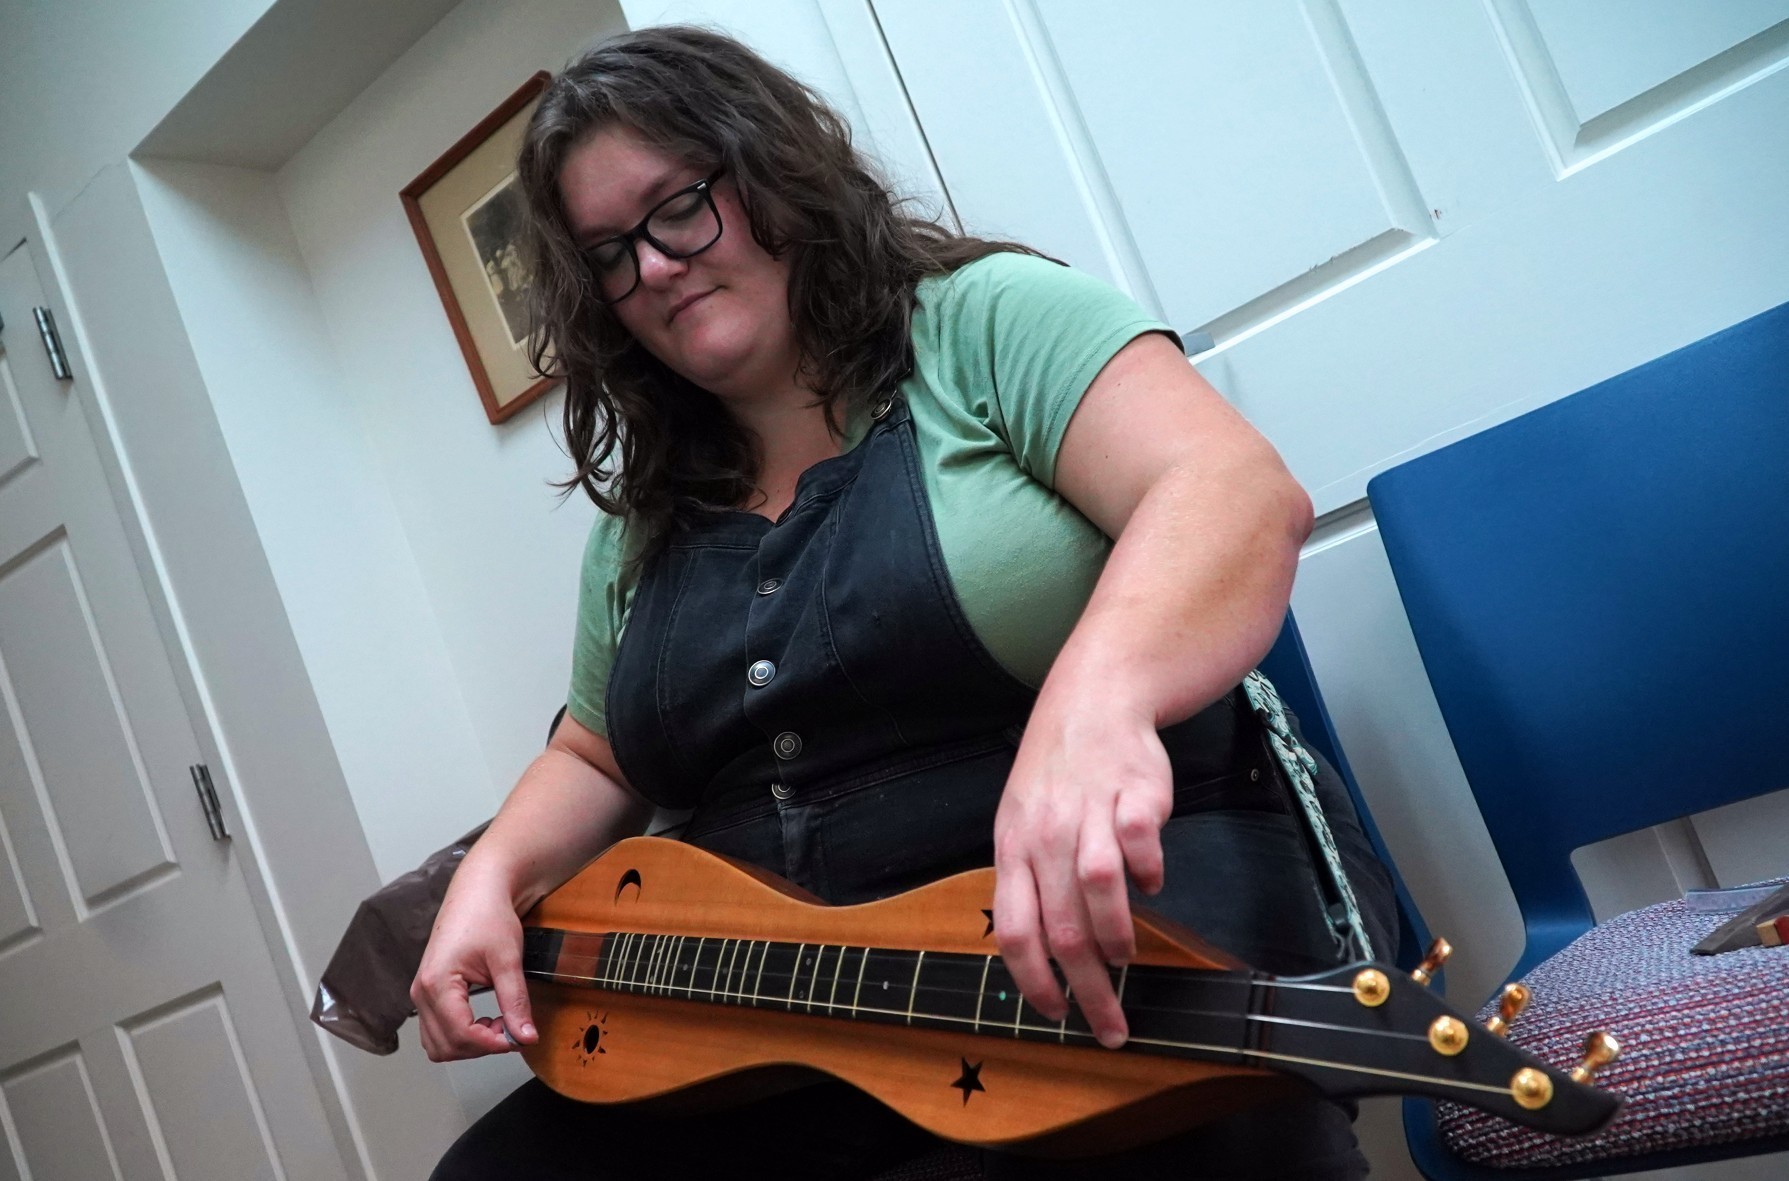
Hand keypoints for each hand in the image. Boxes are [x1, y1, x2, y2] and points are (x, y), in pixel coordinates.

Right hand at [411, 867, 539, 1060]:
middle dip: (481, 1046)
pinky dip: (459, 1036)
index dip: (493, 1044)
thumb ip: (515, 1001)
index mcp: (436, 983)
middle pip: (446, 1046)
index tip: (519, 1038)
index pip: (460, 1034)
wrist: (477, 892)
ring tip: (498, 1023)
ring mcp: (420, 994)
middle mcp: (420, 992)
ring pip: (437, 1045)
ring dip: (469, 1045)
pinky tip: (484, 1020)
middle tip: (512, 1028)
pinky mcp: (427, 993)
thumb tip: (526, 1037)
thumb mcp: (508, 960)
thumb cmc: (489, 916)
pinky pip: (436, 1031)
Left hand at [992, 693, 1172, 1048]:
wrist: (1094, 698)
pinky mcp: (1134, 792)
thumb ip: (1031, 882)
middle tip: (1112, 1026)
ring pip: (1098, 888)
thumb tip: (1045, 955)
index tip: (1057, 1014)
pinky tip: (1151, 883)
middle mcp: (1046, 833)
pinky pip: (1140, 843)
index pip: (1014, 930)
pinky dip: (1149, 872)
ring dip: (1117, 935)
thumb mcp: (1021, 823)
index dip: (1035, 981)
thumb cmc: (1056, 773)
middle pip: (1064, 927)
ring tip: (1125, 957)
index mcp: (1013, 847)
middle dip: (1090, 989)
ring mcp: (1090, 810)